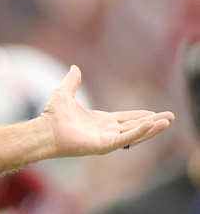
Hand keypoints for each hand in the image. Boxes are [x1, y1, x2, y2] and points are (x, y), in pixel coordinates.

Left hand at [40, 67, 171, 157]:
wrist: (44, 129)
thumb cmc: (51, 115)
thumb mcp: (64, 92)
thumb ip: (72, 81)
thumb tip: (74, 68)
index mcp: (100, 121)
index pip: (125, 119)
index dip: (141, 116)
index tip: (155, 114)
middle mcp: (105, 131)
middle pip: (134, 126)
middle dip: (153, 122)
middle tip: (170, 118)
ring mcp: (106, 139)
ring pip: (134, 133)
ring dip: (151, 128)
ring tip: (167, 121)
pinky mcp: (104, 145)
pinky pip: (125, 138)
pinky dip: (139, 132)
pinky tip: (151, 125)